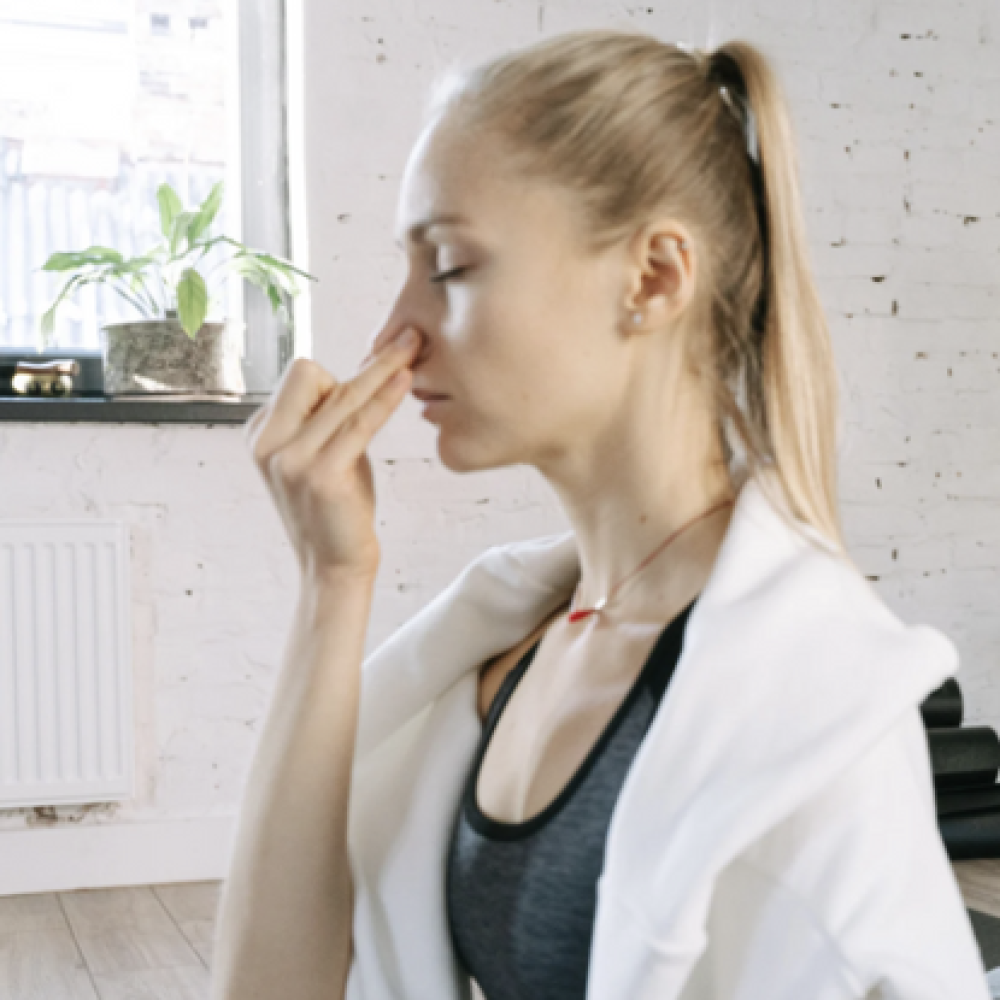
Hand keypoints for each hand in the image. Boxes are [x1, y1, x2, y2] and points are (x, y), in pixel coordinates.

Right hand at [245, 327, 421, 581]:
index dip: (336, 382)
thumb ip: (332, 417)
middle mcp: (267, 444)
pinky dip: (385, 399)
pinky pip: (359, 423)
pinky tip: (406, 380)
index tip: (367, 390)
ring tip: (413, 345)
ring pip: (342, 395)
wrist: (335, 567)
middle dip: (354, 371)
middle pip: (309, 374)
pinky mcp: (320, 475)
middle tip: (403, 351)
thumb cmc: (338, 509)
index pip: (298, 378)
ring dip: (381, 369)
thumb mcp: (327, 454)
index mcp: (261, 434)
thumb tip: (370, 366)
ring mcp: (290, 460)